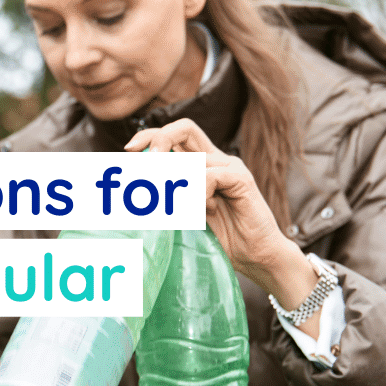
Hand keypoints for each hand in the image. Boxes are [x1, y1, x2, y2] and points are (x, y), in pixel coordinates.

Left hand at [124, 119, 321, 332]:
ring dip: (179, 183)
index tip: (129, 150)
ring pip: (193, 158)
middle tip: (146, 164)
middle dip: (159, 140)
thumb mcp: (186, 216)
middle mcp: (216, 159)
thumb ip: (170, 198)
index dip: (150, 136)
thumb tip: (136, 190)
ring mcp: (230, 167)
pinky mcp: (242, 179)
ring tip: (182, 208)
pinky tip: (206, 210)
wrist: (256, 257)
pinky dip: (199, 193)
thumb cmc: (222, 239)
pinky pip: (210, 176)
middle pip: (184, 128)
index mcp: (202, 164)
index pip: (174, 135)